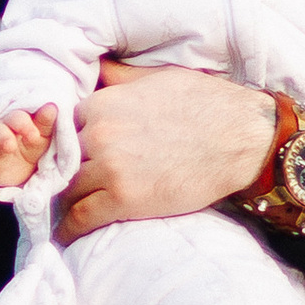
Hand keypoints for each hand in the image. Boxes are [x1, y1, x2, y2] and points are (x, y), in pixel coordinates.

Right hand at [0, 108, 55, 190]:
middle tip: (9, 146)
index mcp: (17, 123)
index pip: (18, 118)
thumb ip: (46, 122)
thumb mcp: (43, 134)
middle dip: (3, 136)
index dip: (25, 126)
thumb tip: (52, 106)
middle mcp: (1, 133)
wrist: (26, 168)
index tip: (34, 136)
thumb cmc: (33, 142)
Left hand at [55, 61, 276, 240]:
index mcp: (104, 103)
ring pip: (68, 189)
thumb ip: (120, 77)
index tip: (69, 157)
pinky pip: (82, 217)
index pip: (66, 127)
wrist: (241, 138)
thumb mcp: (157, 78)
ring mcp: (110, 167)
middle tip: (64, 187)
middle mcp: (100, 133)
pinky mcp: (125, 199)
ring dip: (66, 201)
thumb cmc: (205, 103)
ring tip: (66, 211)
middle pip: (63, 159)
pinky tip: (66, 236)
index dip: (68, 144)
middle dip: (63, 173)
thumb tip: (98, 68)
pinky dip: (70, 229)